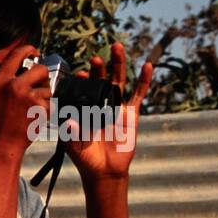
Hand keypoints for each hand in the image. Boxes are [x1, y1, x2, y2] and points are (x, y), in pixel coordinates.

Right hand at [0, 43, 49, 165]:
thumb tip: (5, 72)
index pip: (18, 54)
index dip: (30, 50)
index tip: (35, 52)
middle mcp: (14, 86)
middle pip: (40, 69)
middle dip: (42, 78)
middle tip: (37, 87)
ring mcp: (28, 97)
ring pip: (47, 89)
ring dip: (43, 98)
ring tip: (31, 110)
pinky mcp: (39, 109)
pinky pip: (50, 104)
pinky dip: (46, 111)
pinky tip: (34, 119)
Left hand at [63, 42, 153, 181]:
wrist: (104, 170)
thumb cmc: (85, 158)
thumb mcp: (74, 146)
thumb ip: (71, 133)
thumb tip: (69, 122)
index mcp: (83, 109)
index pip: (82, 90)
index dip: (81, 81)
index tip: (79, 75)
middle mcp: (99, 104)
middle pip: (100, 80)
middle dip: (99, 67)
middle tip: (96, 56)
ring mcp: (116, 107)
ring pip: (119, 81)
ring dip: (119, 64)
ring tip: (117, 47)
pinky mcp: (131, 113)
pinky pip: (138, 94)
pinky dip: (144, 80)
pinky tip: (148, 65)